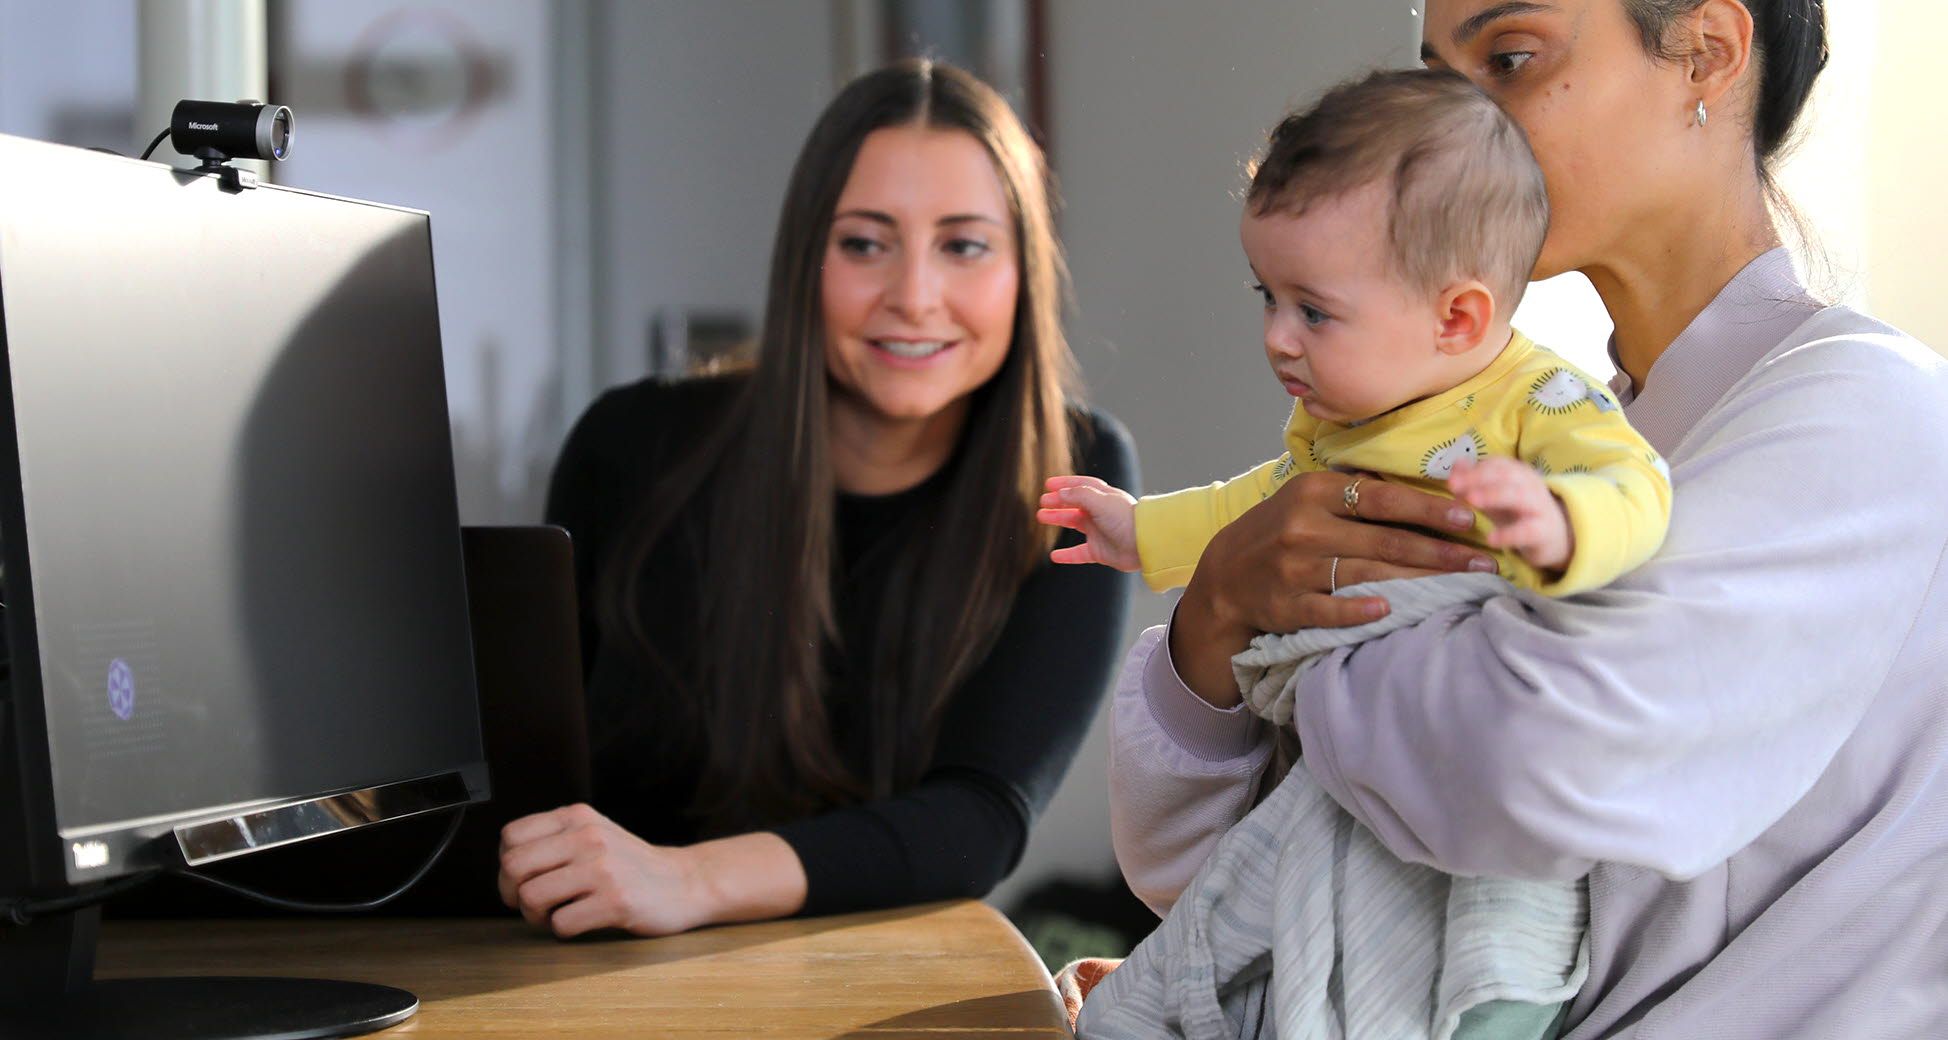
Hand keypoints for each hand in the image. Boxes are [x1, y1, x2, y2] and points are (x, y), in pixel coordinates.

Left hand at [498, 803, 708, 938]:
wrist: (683, 882)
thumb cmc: (629, 864)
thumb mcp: (593, 832)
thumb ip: (554, 838)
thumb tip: (505, 866)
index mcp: (577, 817)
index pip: (511, 837)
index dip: (506, 864)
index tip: (523, 879)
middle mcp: (588, 837)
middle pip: (514, 867)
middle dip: (513, 894)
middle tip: (531, 904)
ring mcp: (603, 869)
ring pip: (532, 897)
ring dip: (536, 916)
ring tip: (555, 915)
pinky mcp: (616, 902)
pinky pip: (561, 924)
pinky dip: (563, 930)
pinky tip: (580, 921)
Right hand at [1037, 475, 1140, 571]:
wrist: (1145, 545)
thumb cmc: (1126, 520)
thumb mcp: (1100, 501)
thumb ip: (1079, 495)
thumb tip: (1061, 493)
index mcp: (1104, 497)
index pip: (1082, 486)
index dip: (1065, 484)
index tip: (1049, 484)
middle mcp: (1101, 513)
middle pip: (1075, 504)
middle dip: (1058, 502)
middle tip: (1042, 502)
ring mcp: (1100, 532)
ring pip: (1074, 524)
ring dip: (1058, 519)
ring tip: (1041, 517)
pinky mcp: (1100, 551)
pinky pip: (1079, 553)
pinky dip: (1067, 555)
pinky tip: (1054, 556)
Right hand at [1171, 470, 1495, 707]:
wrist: (1225, 575)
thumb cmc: (1281, 531)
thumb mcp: (1308, 498)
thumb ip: (1355, 494)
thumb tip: (1424, 491)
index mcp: (1313, 492)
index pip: (1382, 498)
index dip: (1428, 508)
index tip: (1468, 517)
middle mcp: (1303, 526)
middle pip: (1383, 540)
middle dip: (1440, 551)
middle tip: (1482, 561)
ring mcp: (1293, 567)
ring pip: (1366, 573)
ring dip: (1418, 582)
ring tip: (1460, 586)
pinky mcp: (1285, 604)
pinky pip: (1328, 608)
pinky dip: (1357, 610)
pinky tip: (1389, 610)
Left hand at [1446, 457, 1572, 570]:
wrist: (1554, 537)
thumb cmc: (1517, 513)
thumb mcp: (1493, 496)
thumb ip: (1474, 482)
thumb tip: (1455, 465)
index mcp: (1518, 473)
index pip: (1496, 464)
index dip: (1474, 469)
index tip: (1451, 480)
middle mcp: (1530, 485)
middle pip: (1506, 474)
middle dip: (1478, 477)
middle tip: (1453, 486)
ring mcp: (1539, 506)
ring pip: (1518, 496)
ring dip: (1493, 495)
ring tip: (1471, 501)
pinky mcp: (1544, 531)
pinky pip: (1528, 530)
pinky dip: (1510, 534)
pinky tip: (1491, 540)